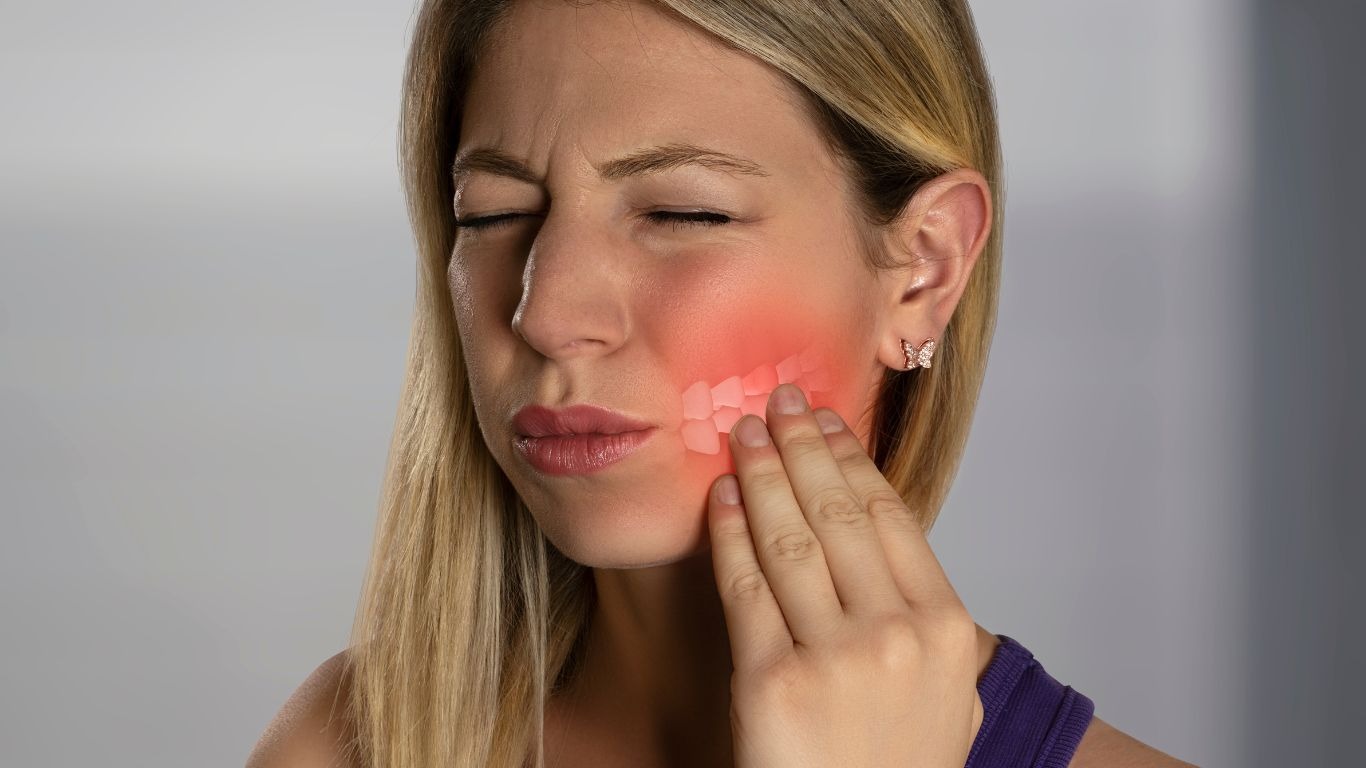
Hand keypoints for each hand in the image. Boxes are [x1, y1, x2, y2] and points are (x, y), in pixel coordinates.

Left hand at [708, 383, 983, 767]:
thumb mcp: (943, 696)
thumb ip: (929, 621)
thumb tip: (890, 543)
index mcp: (944, 629)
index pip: (890, 518)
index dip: (852, 459)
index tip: (827, 421)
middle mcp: (895, 636)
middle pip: (840, 514)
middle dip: (803, 446)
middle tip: (778, 400)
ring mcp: (834, 659)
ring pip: (790, 540)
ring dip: (763, 473)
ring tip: (742, 432)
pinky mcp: (773, 684)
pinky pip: (745, 588)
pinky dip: (729, 534)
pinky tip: (721, 496)